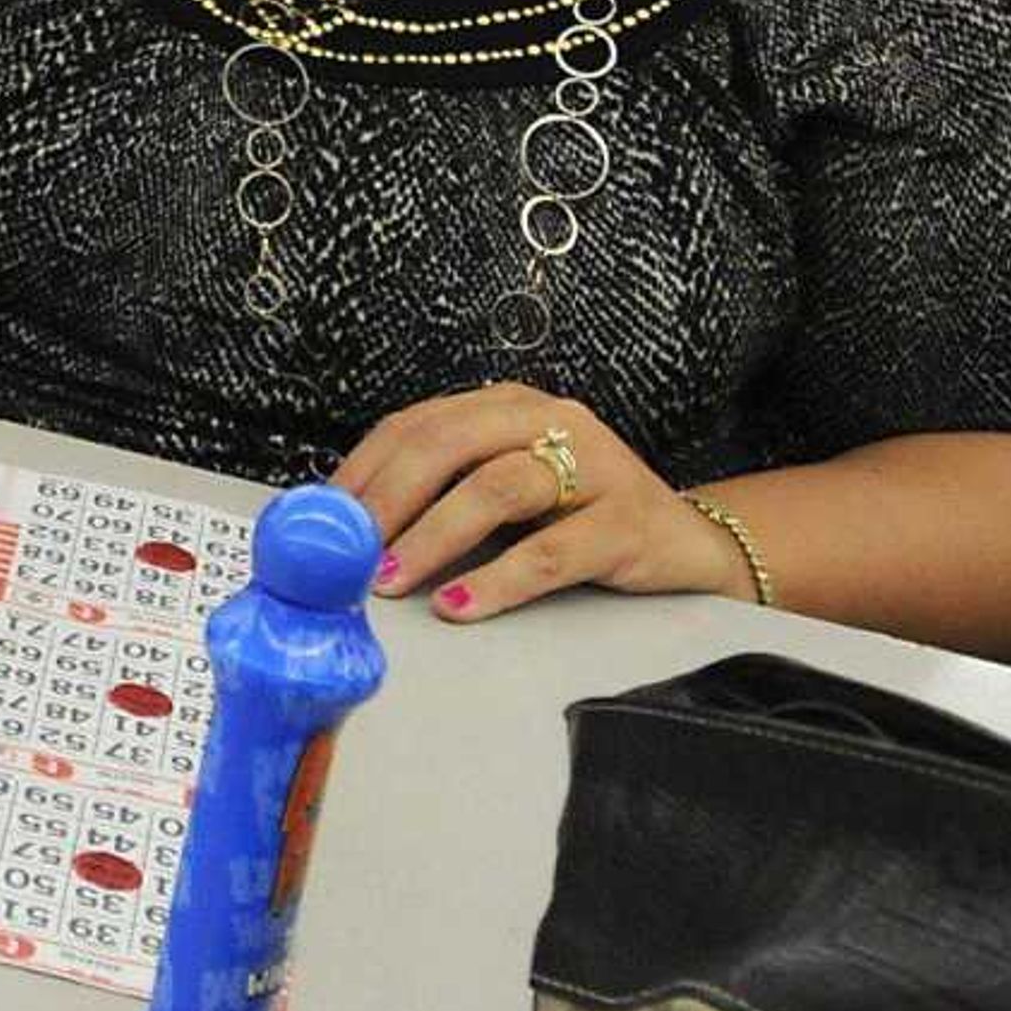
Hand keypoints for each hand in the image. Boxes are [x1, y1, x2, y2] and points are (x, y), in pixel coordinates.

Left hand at [337, 384, 746, 621]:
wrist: (690, 543)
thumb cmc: (581, 517)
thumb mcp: (509, 490)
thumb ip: (445, 491)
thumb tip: (353, 526)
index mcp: (507, 406)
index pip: (417, 424)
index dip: (363, 468)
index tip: (320, 514)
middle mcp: (549, 421)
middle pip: (448, 444)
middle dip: (387, 496)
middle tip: (347, 546)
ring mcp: (594, 467)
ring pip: (496, 489)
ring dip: (432, 535)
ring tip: (390, 576)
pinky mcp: (626, 522)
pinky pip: (550, 551)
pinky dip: (497, 579)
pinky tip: (458, 603)